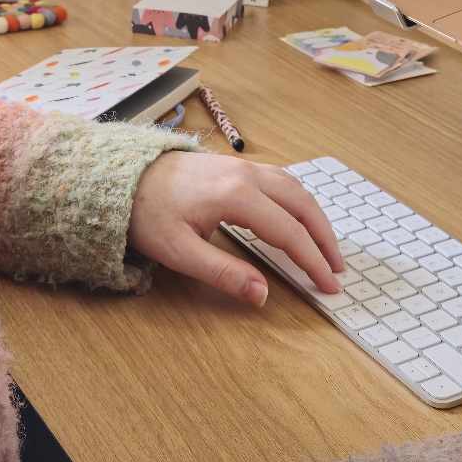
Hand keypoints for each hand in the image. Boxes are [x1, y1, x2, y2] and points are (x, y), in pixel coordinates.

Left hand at [128, 151, 344, 305]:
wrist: (124, 176)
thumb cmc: (148, 214)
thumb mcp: (180, 252)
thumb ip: (224, 273)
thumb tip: (263, 295)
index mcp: (237, 196)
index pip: (289, 232)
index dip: (312, 261)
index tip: (328, 285)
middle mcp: (248, 175)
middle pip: (302, 205)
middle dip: (325, 239)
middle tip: (337, 269)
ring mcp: (243, 166)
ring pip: (295, 189)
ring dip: (315, 218)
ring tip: (325, 248)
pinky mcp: (236, 166)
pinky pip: (282, 180)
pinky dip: (300, 202)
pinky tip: (300, 218)